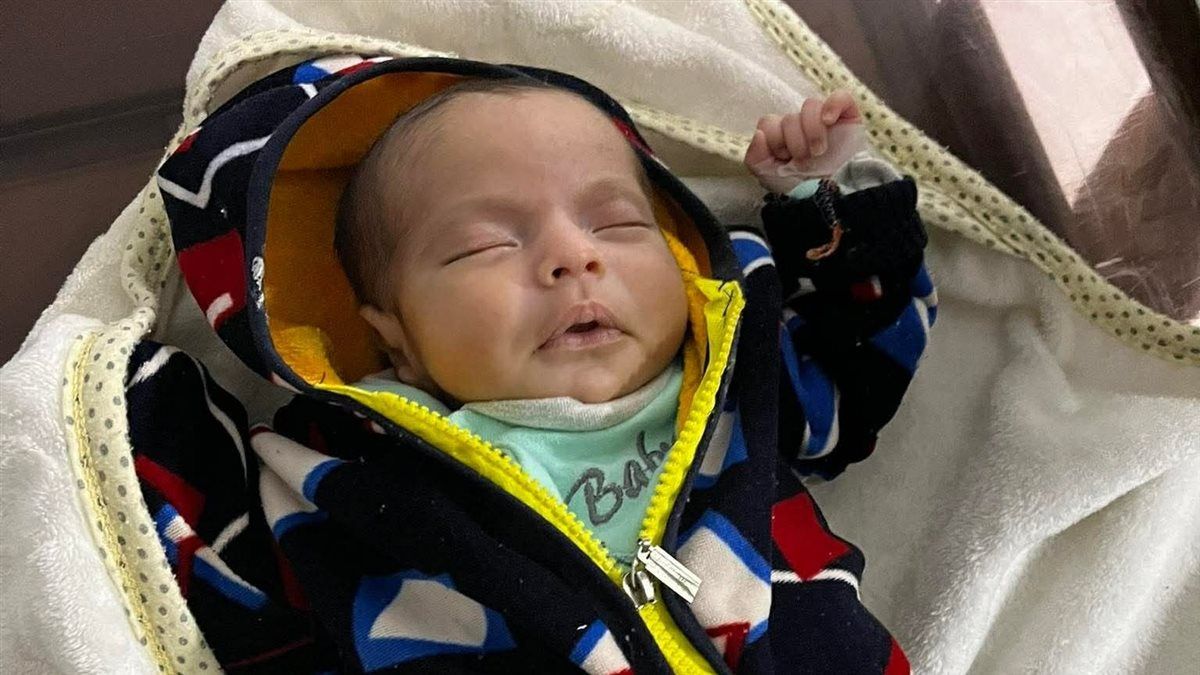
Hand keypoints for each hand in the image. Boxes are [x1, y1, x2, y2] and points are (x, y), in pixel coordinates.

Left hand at [744, 91, 862, 192]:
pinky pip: (841, 97)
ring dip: (812, 131)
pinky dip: (833, 105)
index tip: (784, 159)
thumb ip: (754, 157)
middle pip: (789, 117)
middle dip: (794, 143)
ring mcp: (824, 121)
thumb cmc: (800, 190)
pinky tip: (828, 121)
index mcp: (781, 137)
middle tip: (804, 162)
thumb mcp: (769, 177)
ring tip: (819, 152)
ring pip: (811, 105)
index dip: (774, 140)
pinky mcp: (847, 119)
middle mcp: (801, 126)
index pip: (769, 122)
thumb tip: (759, 133)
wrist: (831, 199)